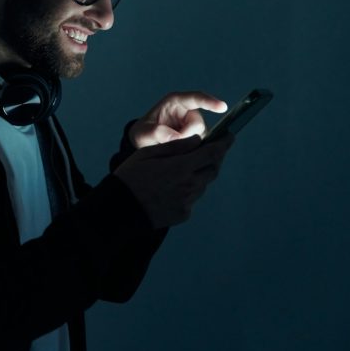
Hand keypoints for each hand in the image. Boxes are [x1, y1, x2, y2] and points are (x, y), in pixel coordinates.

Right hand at [114, 133, 233, 228]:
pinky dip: (188, 191)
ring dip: (198, 176)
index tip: (230, 137)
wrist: (119, 208)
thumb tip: (197, 140)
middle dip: (214, 159)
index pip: (212, 153)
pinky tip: (171, 189)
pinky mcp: (184, 214)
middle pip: (213, 170)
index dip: (224, 144)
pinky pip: (192, 199)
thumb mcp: (148, 153)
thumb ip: (175, 146)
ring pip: (203, 185)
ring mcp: (187, 201)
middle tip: (208, 153)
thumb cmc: (130, 176)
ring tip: (180, 172)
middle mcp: (189, 185)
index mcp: (180, 167)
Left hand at [129, 91, 227, 147]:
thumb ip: (155, 133)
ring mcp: (195, 126)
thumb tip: (175, 137)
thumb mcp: (143, 132)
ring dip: (187, 147)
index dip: (209, 102)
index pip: (196, 98)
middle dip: (185, 138)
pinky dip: (191, 152)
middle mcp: (189, 112)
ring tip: (168, 149)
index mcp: (175, 102)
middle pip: (198, 125)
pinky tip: (178, 155)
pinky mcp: (199, 138)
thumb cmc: (143, 133)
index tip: (222, 107)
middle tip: (168, 145)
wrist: (144, 143)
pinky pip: (202, 147)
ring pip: (201, 138)